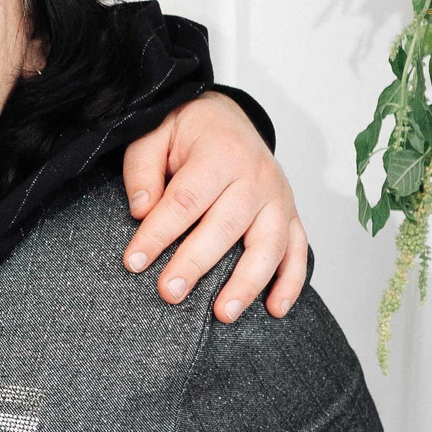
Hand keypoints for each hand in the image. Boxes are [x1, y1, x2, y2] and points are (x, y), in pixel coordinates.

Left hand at [121, 92, 308, 319]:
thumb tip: (141, 210)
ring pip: (269, 244)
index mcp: (220, 153)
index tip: (134, 262)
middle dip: (196, 263)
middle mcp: (256, 176)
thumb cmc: (187, 131)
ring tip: (223, 314)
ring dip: (247, 282)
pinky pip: (297, 250)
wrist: (227, 117)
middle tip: (170, 293)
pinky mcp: (291, 214)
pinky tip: (275, 309)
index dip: (158, 233)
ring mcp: (278, 197)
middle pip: (226, 226)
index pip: (186, 200)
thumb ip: (142, 170)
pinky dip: (291, 281)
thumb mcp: (154, 134)